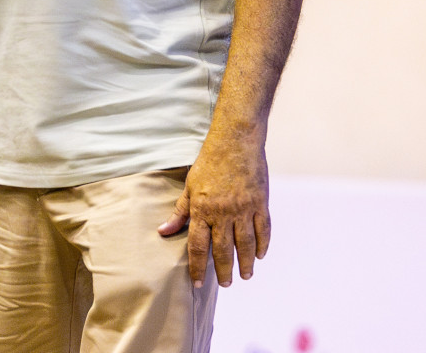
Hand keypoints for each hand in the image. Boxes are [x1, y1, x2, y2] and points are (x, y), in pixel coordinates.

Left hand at [158, 136, 270, 288]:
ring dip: (245, 262)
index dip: (197, 267)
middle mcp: (223, 212)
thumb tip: (163, 231)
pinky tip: (259, 255)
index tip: (197, 283)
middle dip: (223, 270)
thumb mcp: (189, 186)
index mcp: (202, 209)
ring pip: (245, 244)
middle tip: (226, 284)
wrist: (235, 141)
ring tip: (245, 275)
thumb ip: (179, 212)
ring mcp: (244, 209)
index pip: (197, 246)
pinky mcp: (260, 203)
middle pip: (223, 250)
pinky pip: (263, 230)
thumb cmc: (208, 163)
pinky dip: (262, 245)